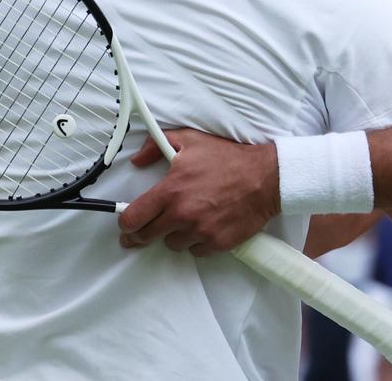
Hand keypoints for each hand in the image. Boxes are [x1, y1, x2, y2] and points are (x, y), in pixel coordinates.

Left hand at [118, 130, 278, 255]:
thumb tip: (137, 160)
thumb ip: (157, 145)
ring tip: (186, 220)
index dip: (126, 223)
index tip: (127, 224)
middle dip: (140, 235)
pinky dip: (197, 241)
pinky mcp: (217, 243)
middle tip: (141, 234)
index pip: (133, 217)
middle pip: (146, 236)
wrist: (266, 177)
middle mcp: (182, 215)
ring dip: (175, 235)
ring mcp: (200, 231)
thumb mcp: (191, 140)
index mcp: (171, 191)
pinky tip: (204, 226)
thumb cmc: (228, 158)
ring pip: (173, 244)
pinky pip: (196, 251)